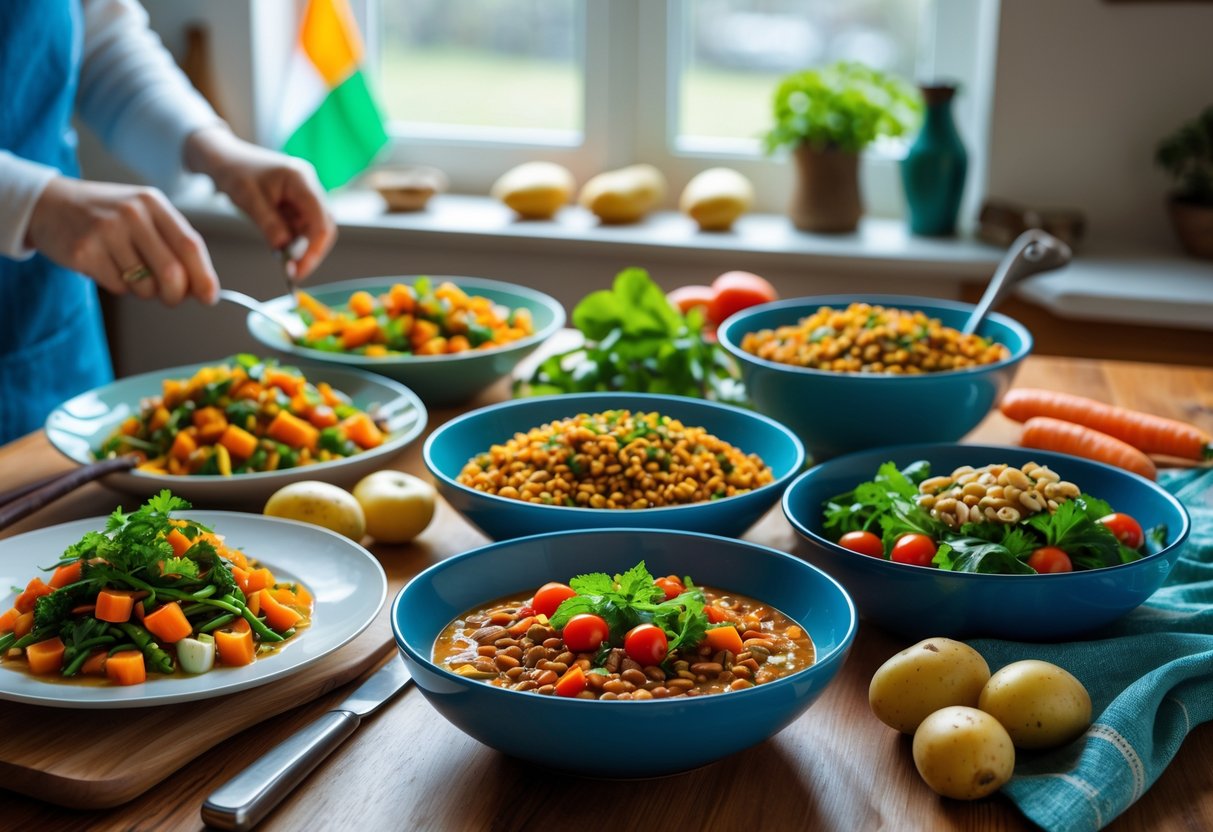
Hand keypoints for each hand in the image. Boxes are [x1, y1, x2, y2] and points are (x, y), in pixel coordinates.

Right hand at [25, 178, 218, 305]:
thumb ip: (172, 242)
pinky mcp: (85, 252)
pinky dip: (120, 287)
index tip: (210, 297)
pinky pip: (118, 287)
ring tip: (130, 271)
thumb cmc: (107, 214)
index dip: (204, 276)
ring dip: (144, 291)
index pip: (190, 245)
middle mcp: (131, 214)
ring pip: (144, 286)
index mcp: (153, 203)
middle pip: (172, 272)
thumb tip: (201, 286)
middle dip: (177, 295)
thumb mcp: (142, 213)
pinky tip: (107, 267)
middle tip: (172, 298)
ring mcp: (106, 232)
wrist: (49, 204)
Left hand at [185, 127, 336, 279]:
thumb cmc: (234, 171)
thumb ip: (269, 225)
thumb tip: (285, 253)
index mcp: (301, 180)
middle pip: (323, 226)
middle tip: (294, 273)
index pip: (320, 219)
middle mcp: (308, 187)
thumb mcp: (248, 199)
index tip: (298, 269)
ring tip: (286, 265)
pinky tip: (283, 252)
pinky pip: (301, 228)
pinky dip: (294, 243)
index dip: (314, 248)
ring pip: (314, 229)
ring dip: (303, 249)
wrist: (223, 158)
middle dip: (312, 252)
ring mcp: (304, 196)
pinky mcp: (296, 204)